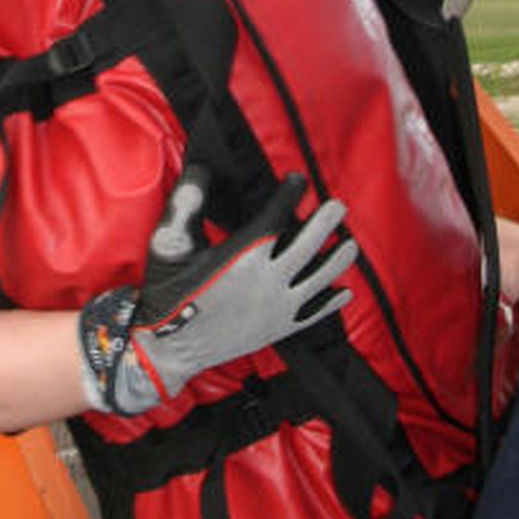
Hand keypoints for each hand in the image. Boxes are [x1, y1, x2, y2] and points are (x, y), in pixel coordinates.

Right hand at [78, 168, 355, 413]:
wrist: (168, 348)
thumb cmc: (168, 293)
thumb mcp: (168, 247)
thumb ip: (185, 207)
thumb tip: (201, 170)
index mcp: (243, 255)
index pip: (276, 216)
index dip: (289, 195)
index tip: (297, 180)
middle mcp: (267, 280)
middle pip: (307, 245)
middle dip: (325, 223)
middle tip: (338, 206)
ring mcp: (277, 307)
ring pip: (319, 279)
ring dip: (337, 261)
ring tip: (350, 245)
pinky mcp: (278, 329)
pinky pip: (314, 315)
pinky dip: (331, 304)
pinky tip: (344, 293)